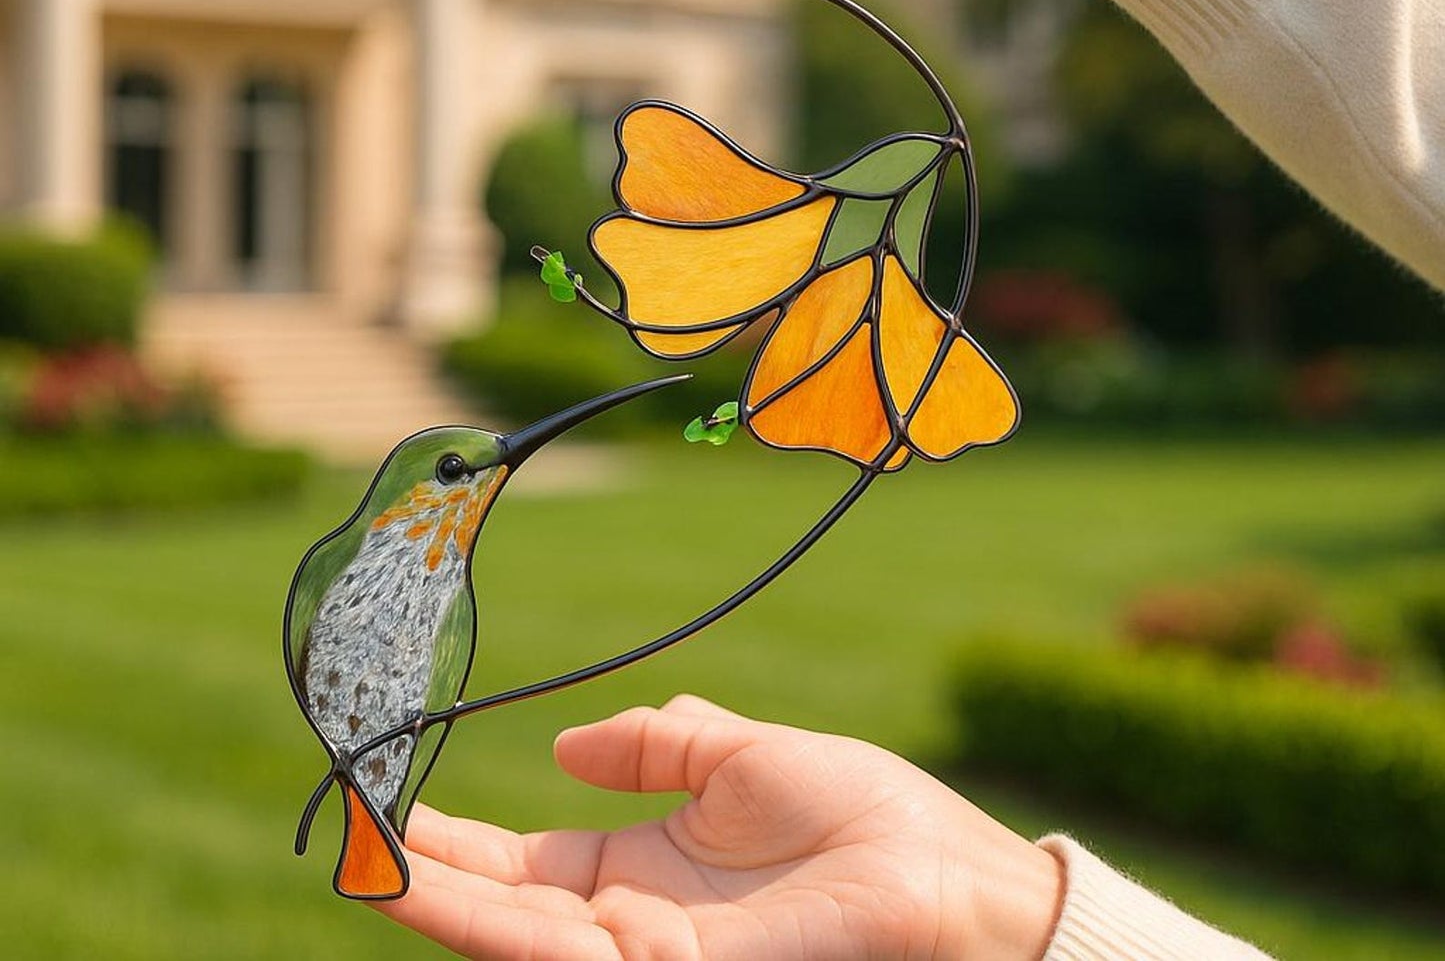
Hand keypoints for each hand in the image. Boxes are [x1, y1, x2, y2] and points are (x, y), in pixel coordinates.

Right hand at [377, 694, 1062, 960]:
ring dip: (450, 911)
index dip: (462, 842)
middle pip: (508, 912)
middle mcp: (634, 927)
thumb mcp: (740, 756)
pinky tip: (471, 894)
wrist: (947, 874)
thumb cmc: (860, 814)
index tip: (397, 808)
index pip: (528, 865)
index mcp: (645, 871)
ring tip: (377, 869)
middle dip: (432, 882)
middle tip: (354, 843)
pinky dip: (523, 934)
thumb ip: (658, 744)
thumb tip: (561, 748)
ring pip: (527, 946)